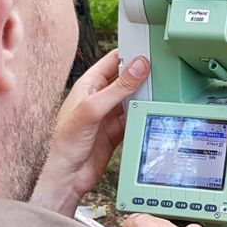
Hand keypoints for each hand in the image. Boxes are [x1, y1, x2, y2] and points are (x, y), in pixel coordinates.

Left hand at [31, 50, 149, 214]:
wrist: (67, 177)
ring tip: (161, 90)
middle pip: (126, 79)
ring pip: (133, 98)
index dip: (129, 53)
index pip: (112, 61)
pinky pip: (135, 117)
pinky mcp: (116, 131)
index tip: (148, 49)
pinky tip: (152, 111)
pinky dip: (144, 114)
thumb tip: (139, 66)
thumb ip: (118, 87)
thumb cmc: (65, 143)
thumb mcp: (93, 109)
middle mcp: (98, 98)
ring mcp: (108, 115)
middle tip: (161, 70)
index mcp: (88, 86)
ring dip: (144, 95)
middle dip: (141, 74)